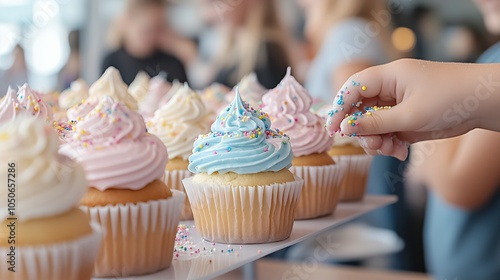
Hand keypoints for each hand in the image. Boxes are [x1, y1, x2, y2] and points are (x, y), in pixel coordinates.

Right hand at [325, 59, 499, 159]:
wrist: (486, 104)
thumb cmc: (451, 99)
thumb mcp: (409, 115)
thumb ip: (375, 122)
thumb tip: (346, 127)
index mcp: (389, 77)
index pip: (353, 88)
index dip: (339, 107)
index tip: (334, 128)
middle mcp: (391, 90)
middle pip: (360, 110)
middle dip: (363, 130)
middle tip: (372, 145)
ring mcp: (399, 106)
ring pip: (373, 125)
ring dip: (377, 141)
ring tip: (391, 149)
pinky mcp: (408, 120)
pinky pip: (388, 133)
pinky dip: (390, 145)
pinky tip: (401, 152)